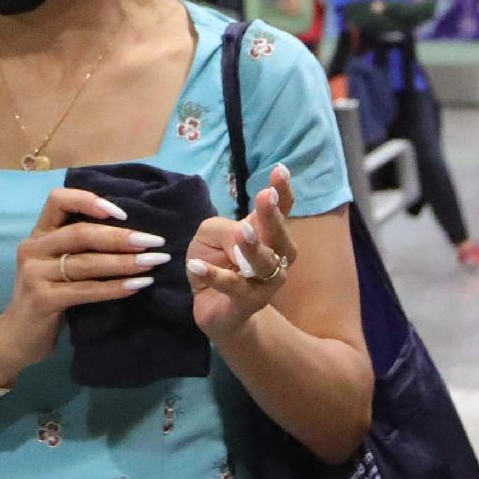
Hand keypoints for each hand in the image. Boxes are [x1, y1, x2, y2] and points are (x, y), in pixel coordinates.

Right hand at [0, 187, 167, 385]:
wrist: (16, 338)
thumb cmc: (46, 297)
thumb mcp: (56, 265)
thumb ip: (78, 247)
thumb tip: (131, 233)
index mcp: (38, 234)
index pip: (58, 200)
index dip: (90, 200)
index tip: (122, 214)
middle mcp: (33, 248)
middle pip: (80, 233)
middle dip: (121, 237)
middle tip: (153, 242)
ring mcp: (35, 274)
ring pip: (86, 262)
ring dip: (124, 262)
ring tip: (152, 263)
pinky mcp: (42, 299)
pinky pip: (86, 290)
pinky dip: (114, 288)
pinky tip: (136, 286)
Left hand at [189, 162, 299, 344]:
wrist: (213, 307)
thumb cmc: (216, 262)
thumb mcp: (211, 235)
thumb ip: (224, 229)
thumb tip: (239, 237)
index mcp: (266, 233)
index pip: (281, 210)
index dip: (282, 192)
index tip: (279, 171)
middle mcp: (275, 256)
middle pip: (279, 236)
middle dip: (272, 217)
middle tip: (265, 197)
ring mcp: (264, 283)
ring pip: (264, 264)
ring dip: (252, 247)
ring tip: (240, 232)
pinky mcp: (246, 303)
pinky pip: (232, 288)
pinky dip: (214, 276)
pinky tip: (196, 265)